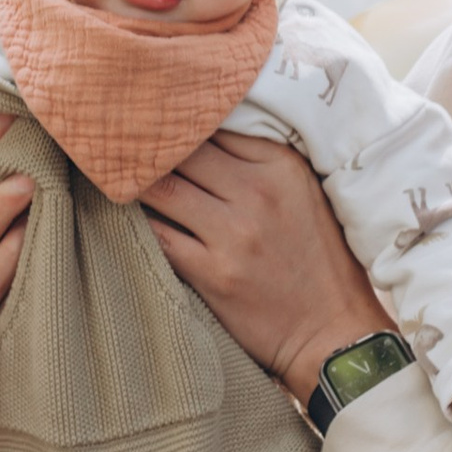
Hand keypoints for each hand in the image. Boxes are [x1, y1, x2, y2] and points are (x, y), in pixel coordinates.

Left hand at [140, 131, 387, 407]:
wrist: (333, 332)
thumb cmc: (319, 259)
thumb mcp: (305, 191)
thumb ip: (260, 158)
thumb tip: (201, 129)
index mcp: (282, 165)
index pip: (213, 121)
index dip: (179, 120)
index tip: (155, 119)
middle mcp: (257, 191)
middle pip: (181, 148)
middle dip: (149, 144)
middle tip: (122, 141)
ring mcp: (234, 234)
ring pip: (160, 187)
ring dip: (134, 180)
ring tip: (117, 175)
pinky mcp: (212, 273)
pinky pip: (157, 235)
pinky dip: (138, 222)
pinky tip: (128, 217)